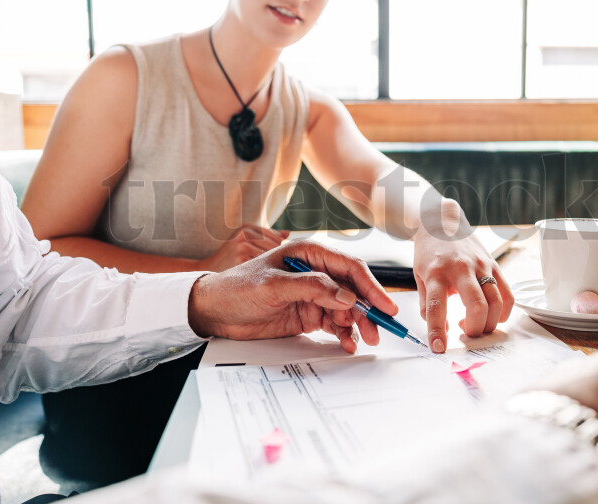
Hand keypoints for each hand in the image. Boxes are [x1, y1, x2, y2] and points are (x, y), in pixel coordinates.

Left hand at [188, 241, 397, 352]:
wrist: (213, 312)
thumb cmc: (236, 288)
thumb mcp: (272, 286)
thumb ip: (311, 288)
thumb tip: (345, 295)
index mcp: (308, 254)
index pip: (349, 267)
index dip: (370, 286)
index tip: (384, 305)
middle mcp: (315, 273)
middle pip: (352, 290)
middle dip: (366, 310)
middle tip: (375, 330)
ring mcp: (313, 295)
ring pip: (346, 309)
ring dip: (356, 325)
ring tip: (361, 340)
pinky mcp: (308, 315)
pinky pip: (333, 324)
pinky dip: (343, 334)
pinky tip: (346, 343)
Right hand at [199, 224, 288, 270]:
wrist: (207, 273)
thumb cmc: (230, 260)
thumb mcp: (245, 243)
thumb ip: (267, 237)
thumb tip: (287, 234)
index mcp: (247, 228)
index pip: (276, 237)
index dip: (280, 251)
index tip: (278, 261)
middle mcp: (245, 235)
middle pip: (276, 246)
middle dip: (278, 259)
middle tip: (273, 270)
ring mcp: (242, 247)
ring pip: (271, 257)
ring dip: (273, 267)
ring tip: (266, 274)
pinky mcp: (240, 261)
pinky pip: (263, 267)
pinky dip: (265, 274)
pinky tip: (260, 278)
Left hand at [412, 201, 513, 352]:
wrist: (442, 221)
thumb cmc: (429, 252)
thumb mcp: (419, 276)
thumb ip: (427, 304)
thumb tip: (441, 330)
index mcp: (436, 273)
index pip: (437, 307)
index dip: (437, 332)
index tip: (438, 348)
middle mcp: (460, 269)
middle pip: (476, 306)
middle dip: (473, 329)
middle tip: (465, 335)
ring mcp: (481, 265)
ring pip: (496, 302)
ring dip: (489, 323)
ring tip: (476, 325)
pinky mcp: (494, 264)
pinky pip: (507, 293)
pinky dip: (504, 311)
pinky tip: (493, 316)